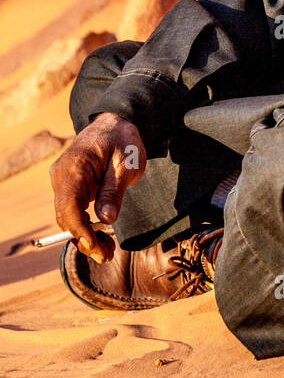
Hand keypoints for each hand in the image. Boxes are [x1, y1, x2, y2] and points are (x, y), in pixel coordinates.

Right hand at [49, 113, 146, 261]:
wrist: (116, 122)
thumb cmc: (123, 140)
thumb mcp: (127, 164)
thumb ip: (114, 191)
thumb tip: (106, 219)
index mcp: (75, 166)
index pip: (69, 205)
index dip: (80, 230)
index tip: (95, 247)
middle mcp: (62, 175)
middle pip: (65, 216)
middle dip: (84, 239)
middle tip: (107, 255)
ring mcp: (62, 180)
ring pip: (67, 216)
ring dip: (84, 236)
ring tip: (107, 250)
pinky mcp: (69, 186)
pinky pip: (72, 210)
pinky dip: (85, 225)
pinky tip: (101, 236)